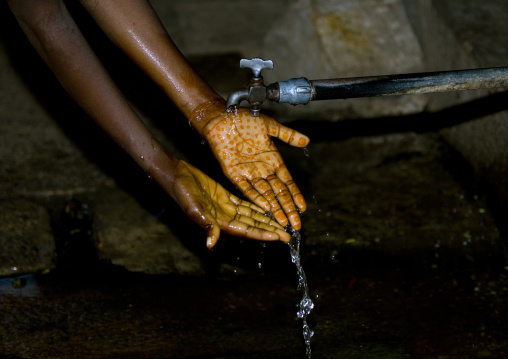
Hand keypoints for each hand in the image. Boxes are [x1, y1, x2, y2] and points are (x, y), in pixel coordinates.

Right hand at [169, 159, 289, 247]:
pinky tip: (269, 207)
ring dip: (266, 220)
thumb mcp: (193, 207)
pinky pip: (245, 204)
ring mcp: (226, 208)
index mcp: (219, 223)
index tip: (279, 237)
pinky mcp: (225, 197)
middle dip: (270, 231)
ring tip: (282, 223)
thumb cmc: (181, 191)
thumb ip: (204, 224)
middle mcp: (225, 218)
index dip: (263, 234)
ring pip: (251, 216)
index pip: (246, 231)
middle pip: (253, 226)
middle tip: (288, 235)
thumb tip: (211, 243)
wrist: (175, 174)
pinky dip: (257, 207)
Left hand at [203, 108, 308, 229]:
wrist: (224, 115)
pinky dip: (256, 197)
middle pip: (278, 193)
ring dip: (274, 207)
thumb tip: (307, 141)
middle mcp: (262, 169)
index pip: (287, 182)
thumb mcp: (271, 126)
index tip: (303, 208)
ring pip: (264, 194)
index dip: (295, 195)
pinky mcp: (233, 173)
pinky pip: (246, 188)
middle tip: (296, 224)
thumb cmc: (246, 118)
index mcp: (272, 159)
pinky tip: (265, 207)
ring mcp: (248, 172)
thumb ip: (288, 135)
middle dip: (287, 208)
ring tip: (282, 221)